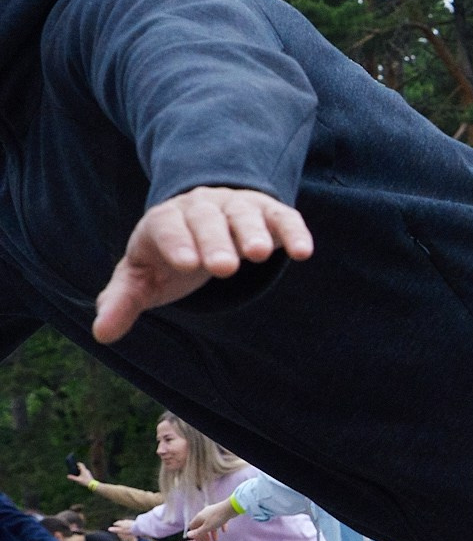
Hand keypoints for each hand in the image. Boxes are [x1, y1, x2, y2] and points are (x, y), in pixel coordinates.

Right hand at [67, 461, 94, 486]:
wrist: (92, 484)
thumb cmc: (85, 481)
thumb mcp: (78, 480)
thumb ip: (72, 478)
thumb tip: (67, 476)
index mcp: (84, 470)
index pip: (80, 464)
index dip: (76, 464)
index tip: (73, 465)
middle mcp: (86, 470)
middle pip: (81, 467)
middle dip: (77, 468)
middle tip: (73, 470)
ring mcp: (88, 472)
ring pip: (82, 470)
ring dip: (79, 470)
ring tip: (75, 473)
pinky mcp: (88, 475)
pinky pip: (84, 472)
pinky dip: (81, 473)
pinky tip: (79, 476)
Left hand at [93, 187, 313, 344]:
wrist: (200, 221)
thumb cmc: (167, 258)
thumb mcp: (141, 279)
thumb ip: (122, 302)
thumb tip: (101, 333)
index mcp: (163, 221)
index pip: (166, 227)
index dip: (176, 243)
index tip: (186, 264)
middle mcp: (200, 207)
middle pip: (206, 219)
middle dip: (215, 241)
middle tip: (225, 268)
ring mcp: (236, 207)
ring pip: (244, 214)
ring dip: (252, 232)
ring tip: (259, 255)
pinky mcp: (269, 213)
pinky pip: (282, 217)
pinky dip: (293, 231)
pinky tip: (303, 252)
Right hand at [185, 498, 240, 540]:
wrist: (231, 507)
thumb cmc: (218, 518)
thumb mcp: (207, 527)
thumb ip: (198, 532)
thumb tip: (188, 535)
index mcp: (199, 517)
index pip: (192, 526)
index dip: (194, 534)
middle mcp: (204, 514)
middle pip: (201, 526)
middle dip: (204, 535)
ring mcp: (213, 513)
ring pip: (210, 524)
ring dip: (212, 533)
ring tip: (216, 540)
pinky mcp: (221, 512)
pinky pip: (219, 521)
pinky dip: (220, 526)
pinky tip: (224, 531)